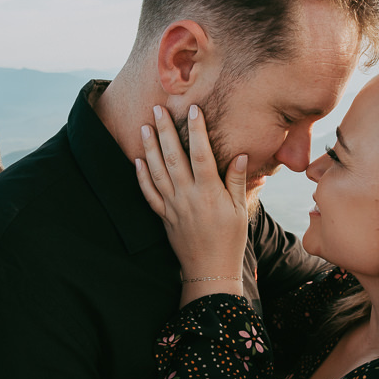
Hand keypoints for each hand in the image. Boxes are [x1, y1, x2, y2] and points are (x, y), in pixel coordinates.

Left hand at [135, 105, 247, 302]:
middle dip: (165, 131)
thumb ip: (237, 181)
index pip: (201, 154)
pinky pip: (149, 194)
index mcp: (209, 192)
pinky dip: (141, 177)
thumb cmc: (230, 240)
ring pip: (157, 172)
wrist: (210, 270)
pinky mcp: (164, 217)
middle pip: (173, 157)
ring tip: (144, 127)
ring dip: (149, 148)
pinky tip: (137, 160)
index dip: (196, 130)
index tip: (193, 109)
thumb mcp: (240, 210)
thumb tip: (240, 155)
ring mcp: (173, 206)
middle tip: (157, 108)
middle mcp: (188, 196)